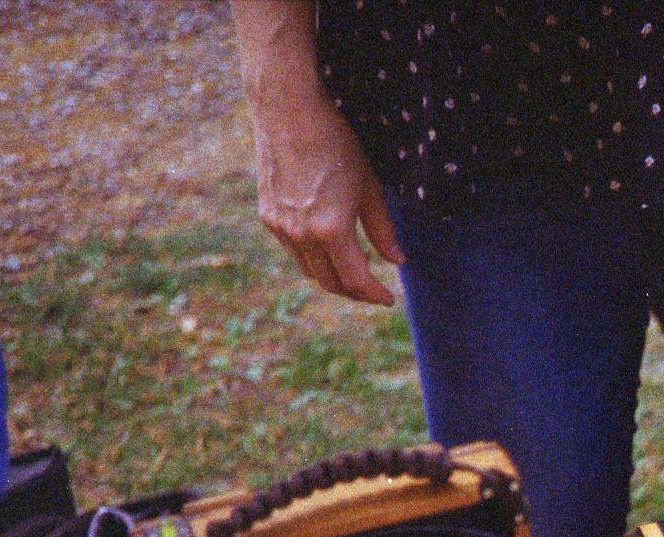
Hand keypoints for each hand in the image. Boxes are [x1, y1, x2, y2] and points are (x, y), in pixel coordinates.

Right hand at [248, 90, 404, 304]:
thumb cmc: (336, 143)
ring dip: (332, 277)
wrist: (287, 110)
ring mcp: (279, 227)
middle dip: (355, 292)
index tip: (388, 299)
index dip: (374, 295)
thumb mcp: (369, 187)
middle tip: (373, 289)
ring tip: (354, 268)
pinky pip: (293, 251)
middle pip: (330, 283)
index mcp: (331, 230)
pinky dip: (313, 258)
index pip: (355, 281)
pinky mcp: (266, 216)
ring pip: (309, 271)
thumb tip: (396, 261)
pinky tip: (328, 246)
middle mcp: (301, 235)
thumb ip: (382, 230)